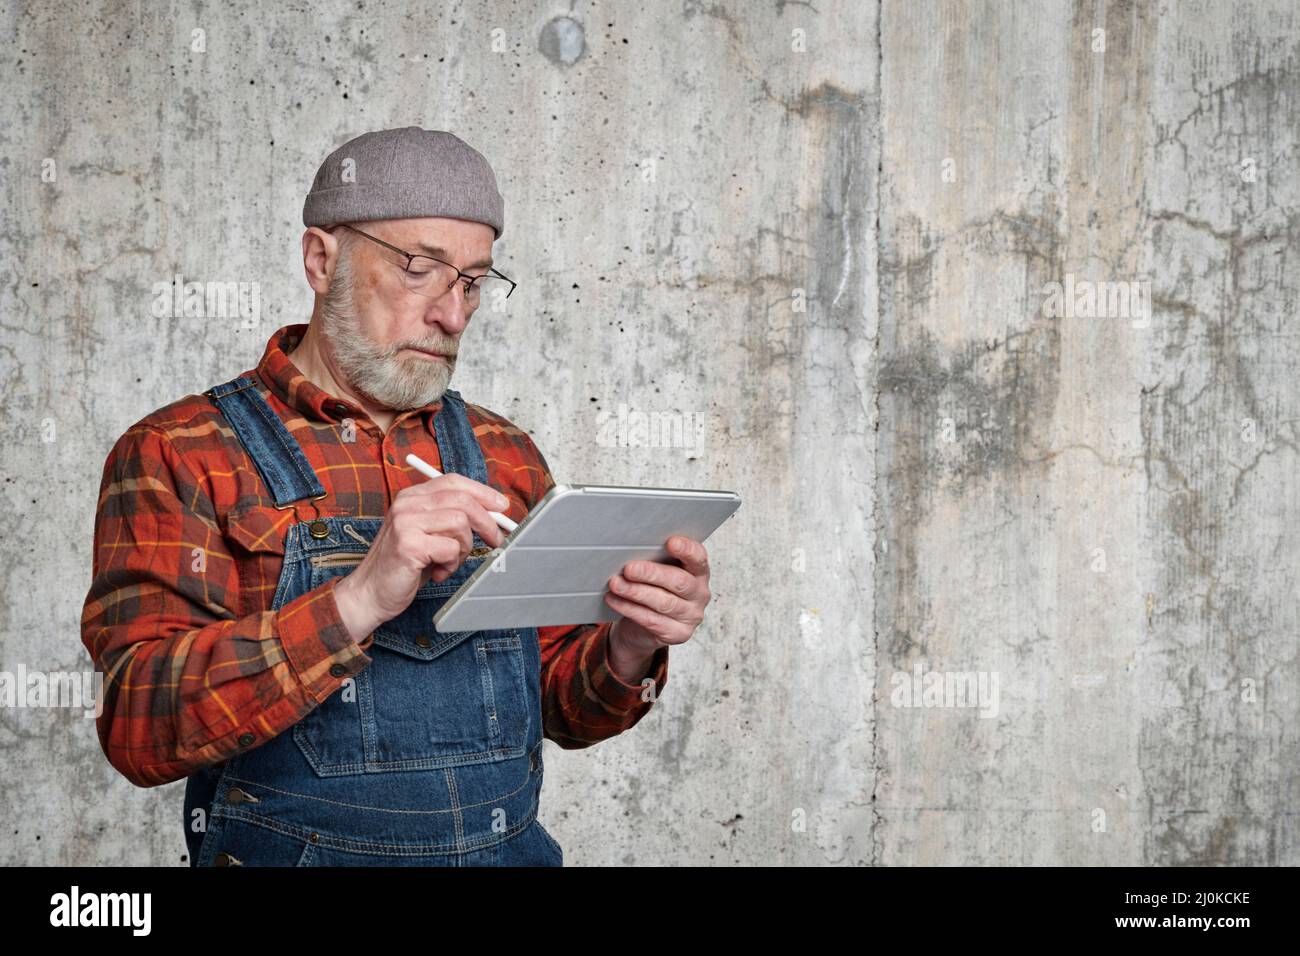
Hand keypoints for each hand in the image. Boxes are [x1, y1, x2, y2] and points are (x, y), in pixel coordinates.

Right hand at [334, 474, 507, 639]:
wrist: (370, 593)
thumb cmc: (405, 566)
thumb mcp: (429, 535)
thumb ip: (453, 519)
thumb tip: (494, 513)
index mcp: (411, 497)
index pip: (453, 481)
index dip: (482, 492)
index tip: (502, 507)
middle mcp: (406, 504)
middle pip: (462, 500)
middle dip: (487, 522)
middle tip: (496, 541)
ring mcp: (405, 522)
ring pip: (460, 523)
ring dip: (464, 549)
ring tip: (449, 563)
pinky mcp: (409, 544)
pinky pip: (451, 548)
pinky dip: (452, 564)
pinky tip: (438, 572)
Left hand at [604, 536, 711, 664]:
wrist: (643, 628)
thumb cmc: (651, 589)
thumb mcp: (655, 572)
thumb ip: (653, 560)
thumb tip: (629, 548)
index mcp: (698, 571)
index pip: (698, 557)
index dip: (686, 550)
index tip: (670, 542)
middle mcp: (700, 593)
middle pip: (679, 581)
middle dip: (651, 573)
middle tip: (629, 568)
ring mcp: (691, 616)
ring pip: (664, 602)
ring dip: (636, 592)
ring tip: (616, 584)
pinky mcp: (678, 634)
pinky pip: (651, 620)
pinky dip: (629, 608)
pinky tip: (614, 599)